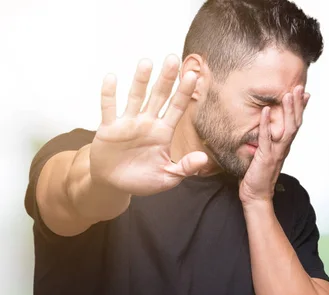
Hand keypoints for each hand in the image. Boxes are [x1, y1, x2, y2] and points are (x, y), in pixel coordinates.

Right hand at [90, 55, 207, 195]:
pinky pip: (109, 108)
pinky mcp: (109, 129)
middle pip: (158, 96)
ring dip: (140, 80)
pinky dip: (109, 94)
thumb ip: (185, 167)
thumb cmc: (142, 180)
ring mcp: (128, 124)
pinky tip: (112, 78)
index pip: (176, 108)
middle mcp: (147, 123)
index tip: (194, 75)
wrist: (114, 184)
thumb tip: (203, 159)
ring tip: (147, 62)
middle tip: (173, 59)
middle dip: (166, 79)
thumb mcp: (167, 177)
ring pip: (135, 97)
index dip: (184, 92)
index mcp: (163, 133)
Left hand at [239, 85, 309, 204]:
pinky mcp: (265, 157)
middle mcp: (283, 148)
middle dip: (297, 105)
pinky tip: (266, 110)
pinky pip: (266, 138)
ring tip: (288, 94)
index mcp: (284, 146)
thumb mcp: (266, 155)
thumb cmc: (258, 175)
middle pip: (295, 123)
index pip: (296, 124)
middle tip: (299, 87)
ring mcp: (276, 152)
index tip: (305, 93)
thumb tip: (267, 130)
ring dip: (288, 111)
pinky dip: (266, 123)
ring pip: (286, 129)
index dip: (301, 109)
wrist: (256, 195)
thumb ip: (269, 142)